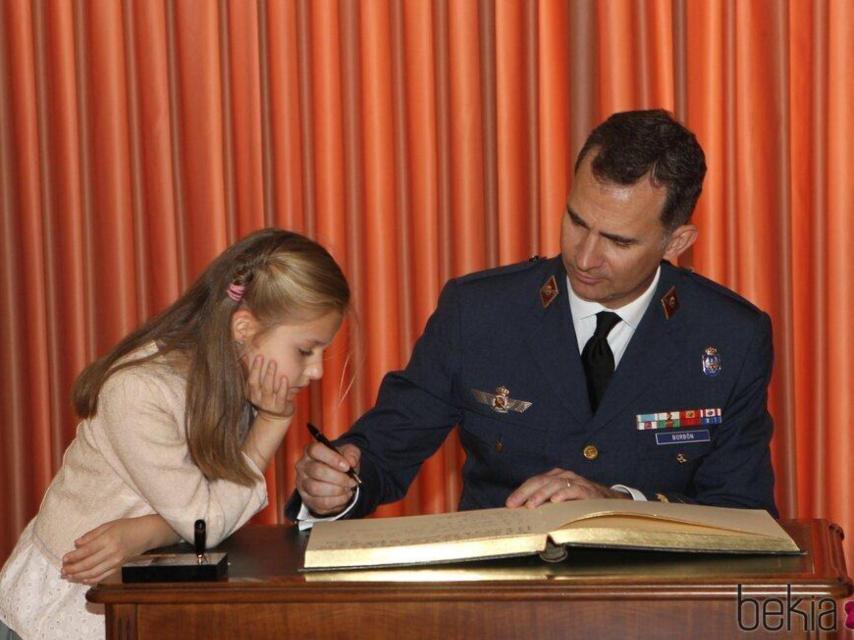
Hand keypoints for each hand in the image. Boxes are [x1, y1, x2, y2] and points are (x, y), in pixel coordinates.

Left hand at [61, 515, 176, 584]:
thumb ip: (92, 535)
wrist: (146, 534)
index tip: (64, 559)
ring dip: (79, 576)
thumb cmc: (126, 526)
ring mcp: (116, 561)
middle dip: (73, 569)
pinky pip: (103, 576)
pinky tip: (82, 580)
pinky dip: (91, 580)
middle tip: (62, 570)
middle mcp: (112, 552)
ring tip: (69, 576)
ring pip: (94, 573)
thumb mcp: (109, 525)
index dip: (73, 556)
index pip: (87, 551)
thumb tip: (76, 544)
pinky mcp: (118, 567)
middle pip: (88, 564)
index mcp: (108, 539)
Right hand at [245, 355, 293, 420]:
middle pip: (256, 383)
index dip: (252, 368)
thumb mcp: (258, 387)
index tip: (257, 356)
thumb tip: (244, 356)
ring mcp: (268, 404)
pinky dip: (283, 387)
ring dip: (270, 375)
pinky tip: (285, 377)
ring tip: (273, 363)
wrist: (276, 416)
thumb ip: (252, 374)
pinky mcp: (279, 408)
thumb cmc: (268, 396)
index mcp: (251, 393)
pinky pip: (281, 397)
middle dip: (258, 369)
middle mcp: (257, 399)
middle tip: (262, 356)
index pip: (249, 380)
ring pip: (268, 389)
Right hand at [295, 442, 360, 515]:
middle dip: (338, 478)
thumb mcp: (349, 453)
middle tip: (351, 481)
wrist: (337, 480)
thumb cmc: (341, 463)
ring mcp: (303, 484)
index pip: (315, 450)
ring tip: (348, 488)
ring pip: (317, 489)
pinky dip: (337, 501)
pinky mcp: (307, 499)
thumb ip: (352, 454)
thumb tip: (351, 462)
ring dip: (337, 490)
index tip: (347, 466)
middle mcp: (303, 466)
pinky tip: (344, 496)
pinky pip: (321, 502)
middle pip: (317, 471)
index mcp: (311, 451)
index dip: (332, 458)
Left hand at [505, 468, 630, 508]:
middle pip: (541, 481)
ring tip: (531, 505)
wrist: (608, 501)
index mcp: (555, 477)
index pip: (534, 481)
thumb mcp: (560, 501)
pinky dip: (564, 495)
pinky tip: (555, 502)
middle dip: (526, 493)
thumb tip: (523, 514)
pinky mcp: (587, 490)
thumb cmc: (579, 502)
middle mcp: (564, 476)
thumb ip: (545, 503)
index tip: (509, 504)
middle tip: (515, 505)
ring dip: (541, 495)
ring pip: (554, 485)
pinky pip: (574, 490)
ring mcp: (576, 482)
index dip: (521, 491)